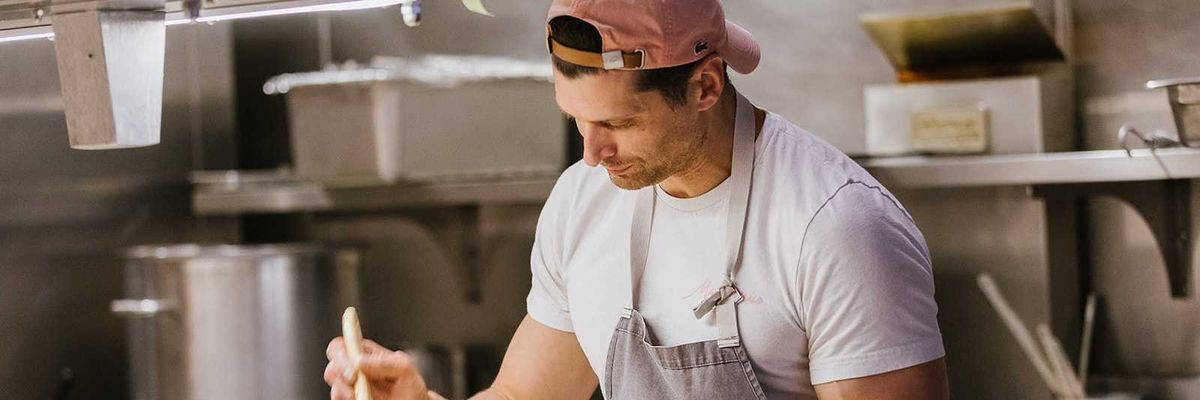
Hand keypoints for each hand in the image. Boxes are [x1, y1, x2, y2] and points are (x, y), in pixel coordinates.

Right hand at [325, 337, 445, 399]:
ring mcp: (351, 387)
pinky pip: (337, 399)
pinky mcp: (349, 399)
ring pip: (334, 385)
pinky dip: (344, 399)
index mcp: (365, 355)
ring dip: (343, 389)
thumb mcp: (405, 368)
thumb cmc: (410, 387)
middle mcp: (355, 370)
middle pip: (332, 365)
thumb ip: (385, 362)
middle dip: (340, 371)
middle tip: (354, 380)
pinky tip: (360, 399)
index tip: (353, 363)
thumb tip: (359, 361)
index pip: (342, 345)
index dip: (341, 351)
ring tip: (361, 395)